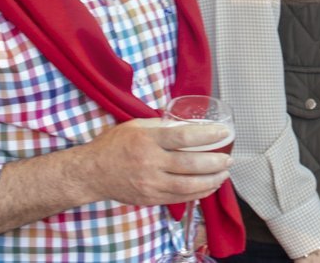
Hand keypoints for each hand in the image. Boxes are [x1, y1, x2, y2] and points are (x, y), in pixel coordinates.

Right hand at [75, 118, 231, 206]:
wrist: (91, 172)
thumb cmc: (114, 145)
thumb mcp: (136, 126)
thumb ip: (161, 125)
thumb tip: (187, 121)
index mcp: (148, 140)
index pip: (184, 137)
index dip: (207, 136)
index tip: (223, 133)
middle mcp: (150, 162)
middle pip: (190, 164)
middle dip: (215, 163)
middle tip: (228, 158)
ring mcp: (150, 183)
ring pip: (188, 185)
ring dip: (211, 180)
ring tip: (224, 174)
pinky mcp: (150, 198)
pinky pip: (179, 198)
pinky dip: (198, 193)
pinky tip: (209, 187)